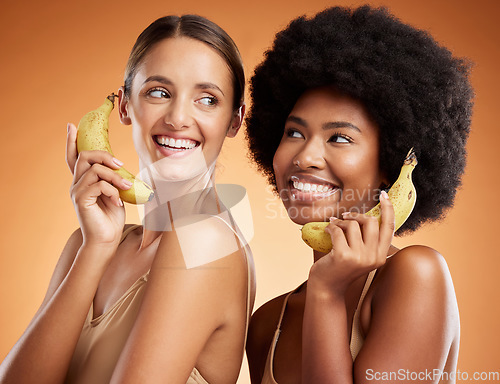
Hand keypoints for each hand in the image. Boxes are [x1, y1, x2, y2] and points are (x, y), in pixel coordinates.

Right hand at [66, 123, 128, 247]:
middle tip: (120, 164)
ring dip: (114, 176)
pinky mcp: (81, 201)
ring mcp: (77, 192)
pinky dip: (112, 190)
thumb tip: (120, 164)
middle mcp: (76, 184)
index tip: (71, 125)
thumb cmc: (111, 216)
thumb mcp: (115, 192)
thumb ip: (112, 178)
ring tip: (126, 185)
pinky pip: (98, 185)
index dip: (71, 142)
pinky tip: (118, 200)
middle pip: (84, 157)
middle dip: (104, 155)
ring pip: (94, 169)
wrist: (106, 239)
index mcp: (83, 181)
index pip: (73, 157)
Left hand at [309, 191, 394, 295]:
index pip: (389, 227)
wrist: (327, 287)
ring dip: (340, 222)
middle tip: (344, 216)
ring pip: (353, 224)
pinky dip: (330, 227)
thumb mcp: (360, 254)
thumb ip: (367, 239)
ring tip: (334, 227)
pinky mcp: (344, 256)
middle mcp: (374, 257)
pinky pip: (338, 230)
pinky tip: (327, 232)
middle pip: (371, 221)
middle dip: (355, 215)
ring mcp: (359, 257)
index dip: (388, 209)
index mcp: (380, 256)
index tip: (383, 195)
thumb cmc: (341, 267)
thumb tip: (368, 214)